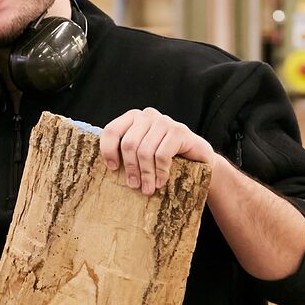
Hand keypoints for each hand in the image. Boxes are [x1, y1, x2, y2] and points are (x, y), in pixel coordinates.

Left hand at [100, 108, 216, 194]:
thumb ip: (125, 153)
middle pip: (129, 144)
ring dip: (146, 175)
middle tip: (134, 186)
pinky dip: (160, 172)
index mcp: (132, 118)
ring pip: (145, 151)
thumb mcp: (141, 154)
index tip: (112, 169)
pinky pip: (162, 155)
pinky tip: (161, 181)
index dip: (108, 151)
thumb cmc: (163, 158)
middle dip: (130, 168)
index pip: (111, 130)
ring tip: (148, 189)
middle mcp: (147, 115)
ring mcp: (164, 121)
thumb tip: (106, 168)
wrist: (197, 159)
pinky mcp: (179, 131)